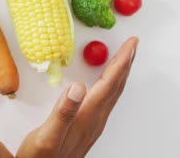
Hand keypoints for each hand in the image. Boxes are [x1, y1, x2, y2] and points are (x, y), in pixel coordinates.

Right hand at [17, 37, 137, 157]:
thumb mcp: (47, 136)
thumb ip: (63, 112)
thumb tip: (78, 86)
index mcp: (86, 116)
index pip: (108, 84)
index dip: (120, 62)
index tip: (131, 44)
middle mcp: (94, 120)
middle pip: (115, 87)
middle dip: (125, 64)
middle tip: (132, 45)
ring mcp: (92, 125)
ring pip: (111, 94)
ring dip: (119, 74)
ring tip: (123, 59)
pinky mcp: (86, 128)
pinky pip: (104, 100)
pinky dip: (109, 84)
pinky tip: (105, 83)